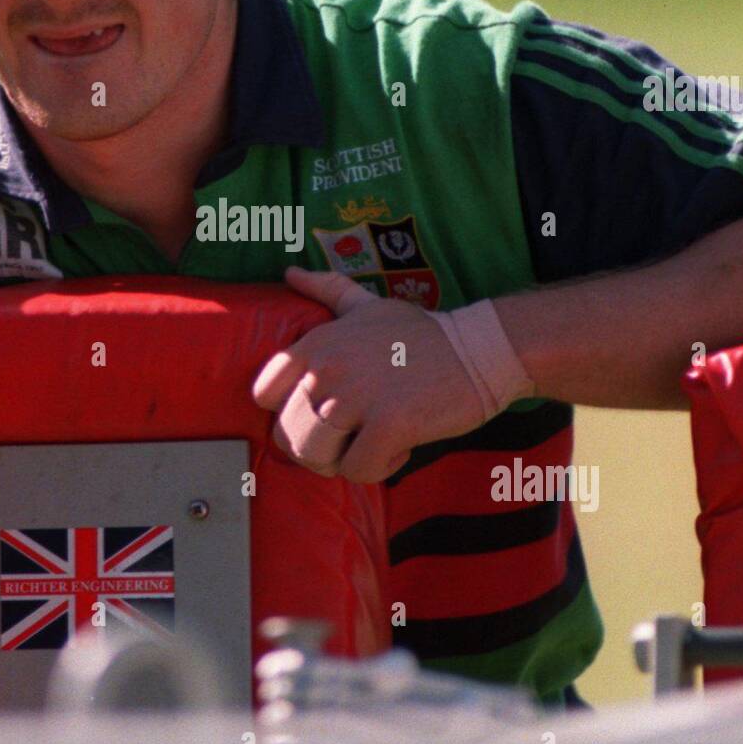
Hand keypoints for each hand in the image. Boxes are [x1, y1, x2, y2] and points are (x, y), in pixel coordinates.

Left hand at [252, 266, 486, 482]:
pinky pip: (358, 471)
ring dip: (340, 462)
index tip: (314, 413)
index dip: (285, 412)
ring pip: (316, 458)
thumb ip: (326, 289)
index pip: (263, 394)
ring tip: (367, 447)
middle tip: (347, 441)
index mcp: (316, 344)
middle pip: (288, 435)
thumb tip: (290, 272)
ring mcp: (357, 399)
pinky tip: (396, 450)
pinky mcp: (389, 427)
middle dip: (314, 447)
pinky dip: (376, 468)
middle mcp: (328, 370)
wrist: (479, 349)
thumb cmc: (419, 333)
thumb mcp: (367, 304)